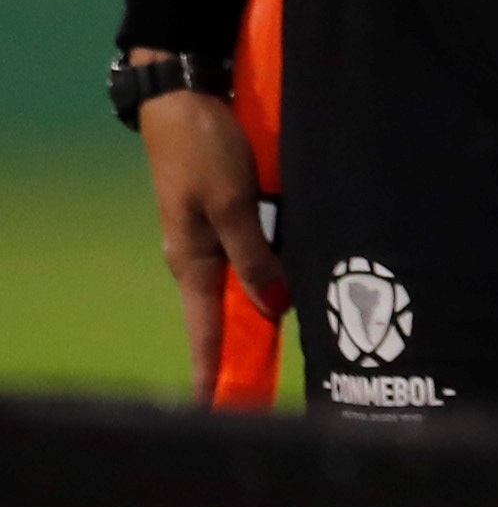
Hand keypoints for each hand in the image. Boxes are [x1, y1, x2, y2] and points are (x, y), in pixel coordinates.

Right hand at [139, 88, 282, 399]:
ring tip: (302, 343)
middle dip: (250, 347)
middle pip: (230, 313)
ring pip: (248, 282)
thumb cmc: (205, 147)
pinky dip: (275, 269)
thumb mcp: (232, 202)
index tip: (220, 412)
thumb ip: (253, 254)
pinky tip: (301, 282)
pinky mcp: (234, 211)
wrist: (186, 94)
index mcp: (192, 261)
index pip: (206, 331)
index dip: (216, 371)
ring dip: (270, 306)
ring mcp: (217, 234)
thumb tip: (272, 307)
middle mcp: (203, 256)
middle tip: (274, 388)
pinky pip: (257, 252)